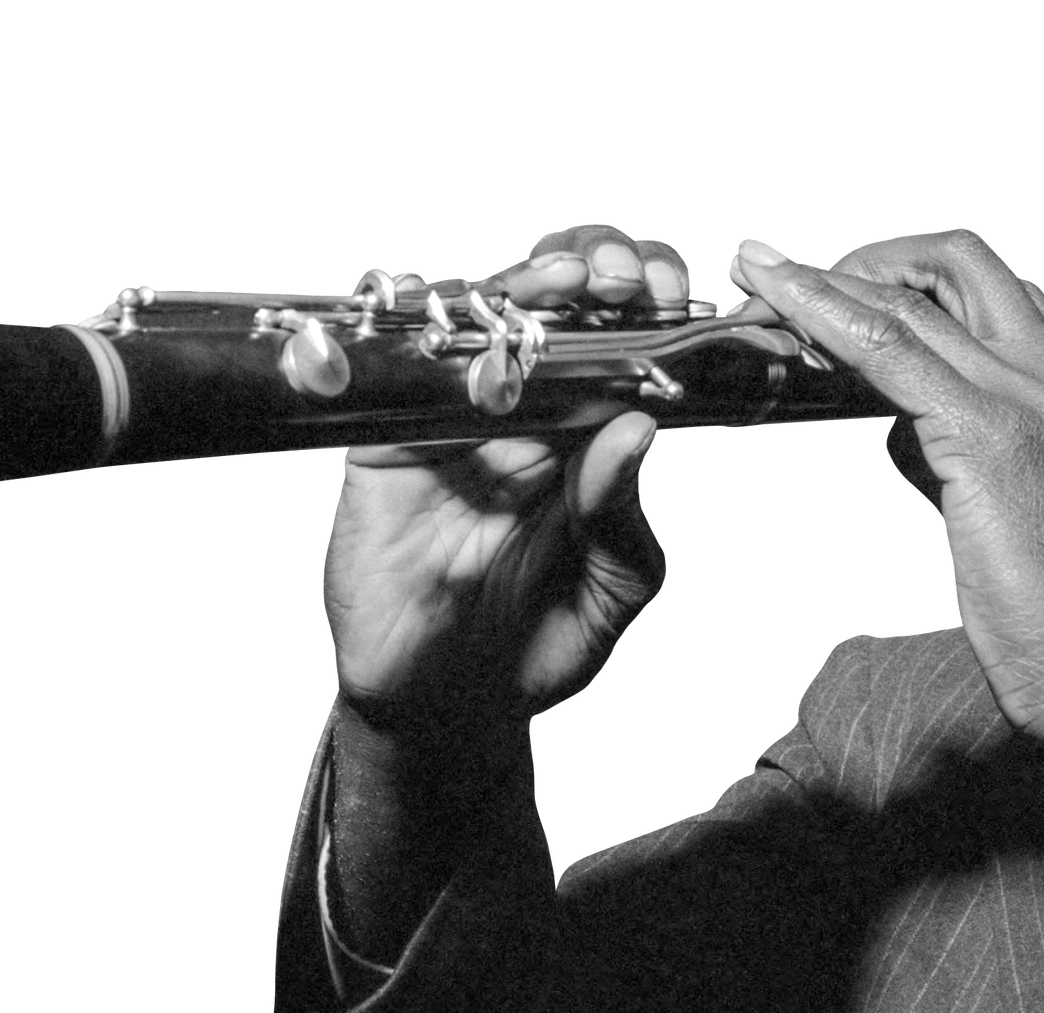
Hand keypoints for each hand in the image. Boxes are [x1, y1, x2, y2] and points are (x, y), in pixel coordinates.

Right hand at [324, 227, 692, 744]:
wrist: (449, 714)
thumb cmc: (531, 649)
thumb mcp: (610, 594)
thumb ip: (624, 519)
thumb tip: (634, 433)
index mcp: (576, 438)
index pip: (607, 339)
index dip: (635, 303)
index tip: (664, 297)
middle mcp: (510, 417)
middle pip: (539, 305)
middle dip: (584, 267)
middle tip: (620, 280)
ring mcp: (442, 425)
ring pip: (465, 319)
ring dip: (512, 290)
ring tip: (559, 289)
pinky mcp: (379, 451)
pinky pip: (384, 377)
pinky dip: (415, 343)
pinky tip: (466, 344)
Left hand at [723, 230, 1043, 756]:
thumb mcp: (1033, 507)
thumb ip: (981, 450)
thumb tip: (913, 427)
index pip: (995, 289)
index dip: (917, 270)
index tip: (859, 280)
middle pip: (961, 263)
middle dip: (872, 257)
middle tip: (806, 280)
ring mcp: (1027, 402)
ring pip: (914, 301)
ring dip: (826, 278)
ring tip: (768, 276)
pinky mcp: (988, 439)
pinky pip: (892, 352)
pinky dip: (829, 318)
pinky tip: (788, 312)